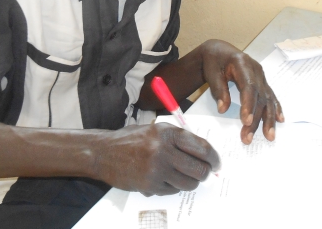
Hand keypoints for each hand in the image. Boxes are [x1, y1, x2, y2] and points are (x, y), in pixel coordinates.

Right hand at [93, 123, 219, 196]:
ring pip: (188, 183)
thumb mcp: (156, 130)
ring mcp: (156, 169)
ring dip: (190, 182)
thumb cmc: (131, 140)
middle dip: (205, 173)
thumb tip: (204, 153)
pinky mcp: (150, 185)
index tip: (217, 163)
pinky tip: (162, 178)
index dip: (214, 158)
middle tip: (204, 173)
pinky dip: (172, 186)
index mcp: (168, 133)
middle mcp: (163, 150)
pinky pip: (172, 190)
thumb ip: (179, 139)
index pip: (202, 147)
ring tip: (182, 175)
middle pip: (199, 168)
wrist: (104, 152)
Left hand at [201, 40, 283, 144]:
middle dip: (256, 118)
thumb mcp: (211, 73)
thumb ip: (218, 90)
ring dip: (269, 119)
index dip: (249, 105)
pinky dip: (276, 108)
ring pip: (268, 99)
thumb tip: (223, 109)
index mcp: (242, 64)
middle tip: (248, 137)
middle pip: (259, 96)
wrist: (219, 51)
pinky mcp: (262, 82)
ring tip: (269, 136)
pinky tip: (280, 120)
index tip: (246, 122)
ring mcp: (261, 76)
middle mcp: (256, 70)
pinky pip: (271, 96)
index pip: (249, 86)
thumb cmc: (214, 61)